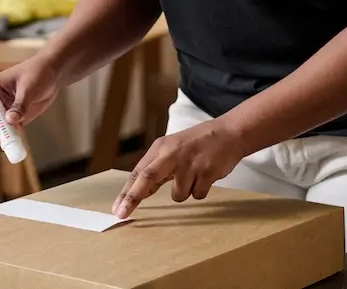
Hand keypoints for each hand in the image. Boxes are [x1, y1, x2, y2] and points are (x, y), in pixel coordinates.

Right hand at [0, 56, 59, 148]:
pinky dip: (8, 141)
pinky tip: (17, 146)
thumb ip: (20, 105)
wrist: (51, 73)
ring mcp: (0, 111)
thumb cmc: (37, 73)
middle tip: (3, 146)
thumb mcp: (29, 87)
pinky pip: (5, 134)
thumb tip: (10, 120)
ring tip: (11, 148)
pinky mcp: (11, 119)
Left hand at [113, 119, 246, 217]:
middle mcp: (172, 154)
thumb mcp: (172, 149)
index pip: (139, 172)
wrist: (228, 133)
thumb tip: (138, 192)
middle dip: (132, 198)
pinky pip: (197, 195)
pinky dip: (200, 190)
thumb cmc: (196, 144)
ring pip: (178, 195)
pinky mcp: (206, 171)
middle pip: (147, 178)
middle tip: (121, 214)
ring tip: (195, 174)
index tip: (117, 208)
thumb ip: (156, 168)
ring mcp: (189, 163)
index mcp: (160, 148)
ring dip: (186, 191)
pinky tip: (206, 176)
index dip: (127, 192)